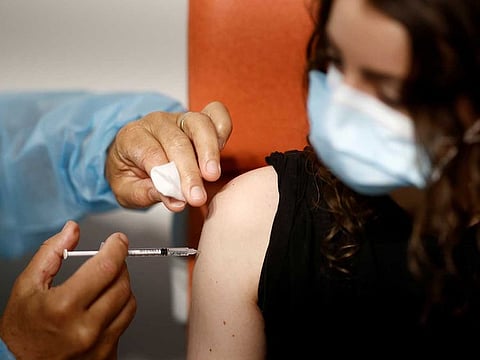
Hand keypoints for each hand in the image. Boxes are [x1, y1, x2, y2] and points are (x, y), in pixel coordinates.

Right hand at [0, 221, 135, 359]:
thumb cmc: (22, 331)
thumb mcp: (26, 286)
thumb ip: (51, 253)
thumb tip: (72, 230)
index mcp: (64, 307)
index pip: (106, 267)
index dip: (117, 247)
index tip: (118, 240)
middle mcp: (85, 328)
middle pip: (122, 283)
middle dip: (118, 265)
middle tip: (109, 260)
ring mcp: (99, 344)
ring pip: (129, 302)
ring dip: (121, 286)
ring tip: (104, 284)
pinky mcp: (107, 355)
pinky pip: (126, 322)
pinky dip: (119, 308)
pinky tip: (103, 306)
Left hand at [106, 101, 231, 211]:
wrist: (131, 156)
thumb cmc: (129, 172)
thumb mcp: (126, 190)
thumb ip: (145, 194)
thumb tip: (175, 201)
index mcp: (132, 136)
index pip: (151, 154)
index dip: (166, 177)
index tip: (178, 199)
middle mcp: (157, 123)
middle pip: (176, 141)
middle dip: (189, 171)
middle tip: (197, 197)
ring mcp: (179, 118)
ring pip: (199, 124)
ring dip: (209, 151)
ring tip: (212, 176)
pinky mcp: (199, 119)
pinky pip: (215, 114)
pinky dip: (222, 131)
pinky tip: (219, 157)